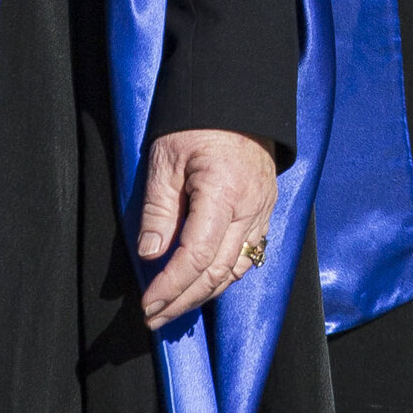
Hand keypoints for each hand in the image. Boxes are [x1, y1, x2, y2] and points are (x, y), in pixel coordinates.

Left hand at [135, 128, 280, 331]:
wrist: (237, 96)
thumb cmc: (197, 123)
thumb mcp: (165, 160)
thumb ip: (159, 209)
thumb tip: (150, 254)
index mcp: (223, 193)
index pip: (196, 257)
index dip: (170, 286)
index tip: (147, 303)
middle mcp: (249, 208)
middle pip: (217, 272)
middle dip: (183, 300)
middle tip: (154, 316)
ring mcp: (262, 211)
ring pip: (235, 270)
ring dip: (204, 294)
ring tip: (174, 307)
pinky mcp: (266, 210)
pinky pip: (248, 255)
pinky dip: (224, 275)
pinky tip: (204, 284)